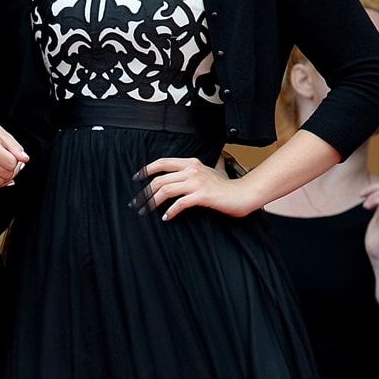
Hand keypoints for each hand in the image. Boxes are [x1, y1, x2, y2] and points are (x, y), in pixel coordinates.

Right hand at [0, 107, 28, 187]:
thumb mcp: (4, 135)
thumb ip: (16, 148)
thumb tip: (25, 159)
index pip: (11, 164)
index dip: (17, 162)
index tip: (16, 157)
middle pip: (5, 174)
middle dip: (13, 171)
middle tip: (11, 163)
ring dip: (5, 177)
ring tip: (4, 167)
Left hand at [132, 155, 255, 221]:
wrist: (242, 194)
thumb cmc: (227, 185)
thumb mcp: (214, 170)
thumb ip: (205, 166)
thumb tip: (207, 161)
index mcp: (191, 163)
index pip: (163, 162)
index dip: (146, 170)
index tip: (136, 179)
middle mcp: (192, 170)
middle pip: (160, 179)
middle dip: (144, 193)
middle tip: (137, 203)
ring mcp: (196, 182)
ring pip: (166, 190)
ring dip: (152, 202)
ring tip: (146, 211)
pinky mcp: (201, 195)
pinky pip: (180, 203)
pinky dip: (170, 211)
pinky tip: (166, 217)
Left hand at [362, 177, 378, 263]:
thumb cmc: (376, 237)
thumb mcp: (377, 217)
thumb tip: (376, 194)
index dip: (374, 188)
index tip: (362, 195)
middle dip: (372, 189)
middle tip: (361, 198)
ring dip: (373, 196)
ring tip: (366, 206)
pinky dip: (375, 200)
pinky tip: (368, 208)